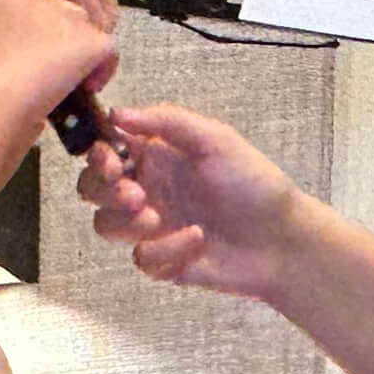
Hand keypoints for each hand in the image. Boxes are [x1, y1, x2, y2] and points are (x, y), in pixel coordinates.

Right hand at [78, 103, 310, 301]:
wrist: (281, 241)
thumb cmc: (255, 185)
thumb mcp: (215, 139)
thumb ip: (166, 121)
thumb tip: (116, 113)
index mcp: (157, 155)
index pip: (105, 149)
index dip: (97, 155)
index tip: (112, 164)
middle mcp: (149, 188)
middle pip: (92, 188)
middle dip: (105, 192)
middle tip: (137, 197)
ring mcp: (153, 226)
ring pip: (105, 226)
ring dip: (127, 224)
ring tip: (159, 221)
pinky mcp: (162, 260)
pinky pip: (140, 259)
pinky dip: (166, 251)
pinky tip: (196, 241)